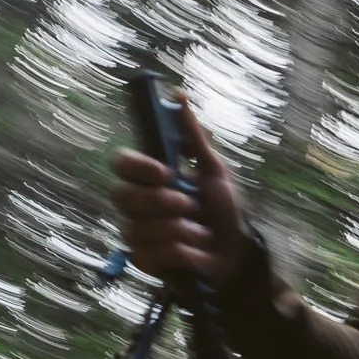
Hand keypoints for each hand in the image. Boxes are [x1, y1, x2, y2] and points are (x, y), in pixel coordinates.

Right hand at [110, 95, 245, 287]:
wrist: (237, 253)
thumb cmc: (223, 210)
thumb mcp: (214, 170)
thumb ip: (193, 137)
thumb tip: (178, 96)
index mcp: (148, 178)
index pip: (120, 163)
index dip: (139, 167)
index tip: (166, 172)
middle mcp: (135, 203)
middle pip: (121, 196)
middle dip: (162, 202)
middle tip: (190, 206)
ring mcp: (136, 233)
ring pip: (140, 228)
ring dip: (181, 230)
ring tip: (201, 232)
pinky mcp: (143, 262)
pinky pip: (153, 254)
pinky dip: (182, 252)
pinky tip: (195, 252)